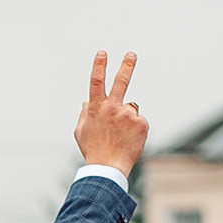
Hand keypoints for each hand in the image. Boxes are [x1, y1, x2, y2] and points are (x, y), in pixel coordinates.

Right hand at [73, 50, 147, 175]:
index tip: (102, 53)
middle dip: (126, 65)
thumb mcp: (81, 132)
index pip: (96, 82)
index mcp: (96, 109)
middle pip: (122, 81)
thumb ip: (84, 114)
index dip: (99, 66)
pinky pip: (139, 122)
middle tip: (131, 54)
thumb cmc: (93, 150)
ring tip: (120, 137)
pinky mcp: (142, 123)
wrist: (108, 168)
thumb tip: (86, 101)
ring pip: (130, 110)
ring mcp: (129, 115)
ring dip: (126, 120)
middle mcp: (113, 108)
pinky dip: (135, 130)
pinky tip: (128, 140)